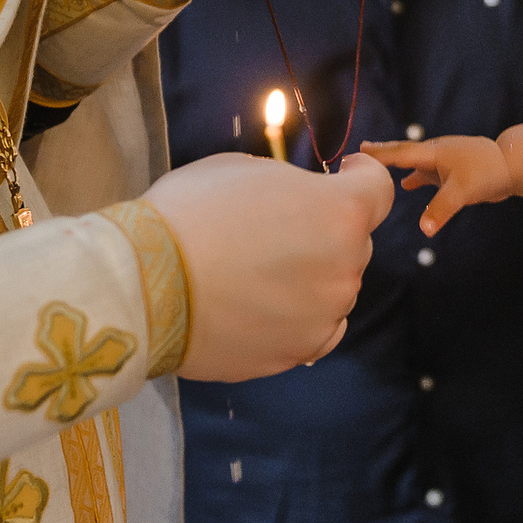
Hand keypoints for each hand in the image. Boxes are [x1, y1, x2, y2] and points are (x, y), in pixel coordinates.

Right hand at [145, 152, 393, 379]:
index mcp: (341, 213)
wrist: (145, 286)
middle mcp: (345, 268)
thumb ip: (291, 186)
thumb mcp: (246, 170)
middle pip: (352, 242)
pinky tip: (264, 306)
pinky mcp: (298, 352)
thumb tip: (302, 199)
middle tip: (276, 229)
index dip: (362, 177)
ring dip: (310, 276)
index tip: (348, 174)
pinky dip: (299, 316)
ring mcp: (325, 316)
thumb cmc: (190, 214)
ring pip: (333, 288)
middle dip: (325, 231)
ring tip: (257, 272)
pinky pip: (315, 329)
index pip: (378, 191)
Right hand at [358, 134, 512, 233]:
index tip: (359, 151)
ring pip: (415, 162)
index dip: (379, 154)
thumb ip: (441, 209)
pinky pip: (427, 172)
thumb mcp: (463, 192)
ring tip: (378, 169)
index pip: (401, 153)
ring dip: (398, 165)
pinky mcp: (453, 170)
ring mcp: (445, 161)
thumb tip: (424, 229)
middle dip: (383, 153)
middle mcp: (436, 153)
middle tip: (362, 150)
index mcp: (434, 152)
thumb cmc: (488, 173)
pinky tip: (407, 184)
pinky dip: (415, 177)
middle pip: (404, 152)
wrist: (513, 166)